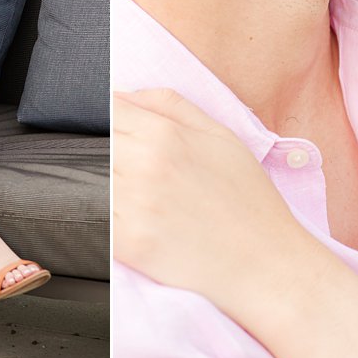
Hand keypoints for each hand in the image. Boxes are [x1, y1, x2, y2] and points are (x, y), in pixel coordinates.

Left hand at [113, 88, 298, 310]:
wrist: (266, 264)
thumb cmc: (248, 199)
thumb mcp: (220, 135)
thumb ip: (170, 104)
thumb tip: (123, 92)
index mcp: (164, 134)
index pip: (108, 109)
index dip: (108, 118)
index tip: (117, 131)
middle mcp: (144, 165)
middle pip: (93, 144)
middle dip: (104, 152)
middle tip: (130, 170)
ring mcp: (133, 206)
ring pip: (91, 182)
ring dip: (102, 186)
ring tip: (135, 198)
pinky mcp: (128, 245)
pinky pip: (96, 221)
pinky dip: (104, 219)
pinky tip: (131, 223)